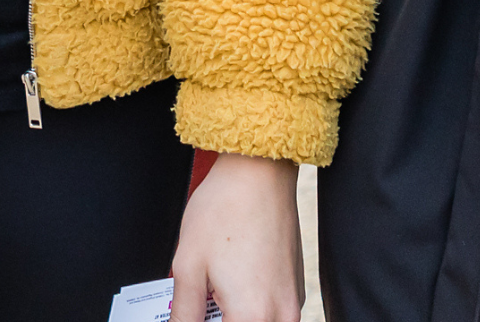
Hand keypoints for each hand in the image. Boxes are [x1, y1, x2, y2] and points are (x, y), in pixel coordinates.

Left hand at [171, 152, 301, 321]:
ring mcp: (292, 302)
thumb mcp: (188, 266)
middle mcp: (281, 315)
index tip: (188, 316)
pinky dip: (252, 311)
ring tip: (212, 298)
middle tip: (200, 307)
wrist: (259, 172)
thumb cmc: (224, 210)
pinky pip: (274, 315)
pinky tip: (230, 288)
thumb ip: (183, 312)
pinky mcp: (296, 288)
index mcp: (252, 316)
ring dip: (237, 318)